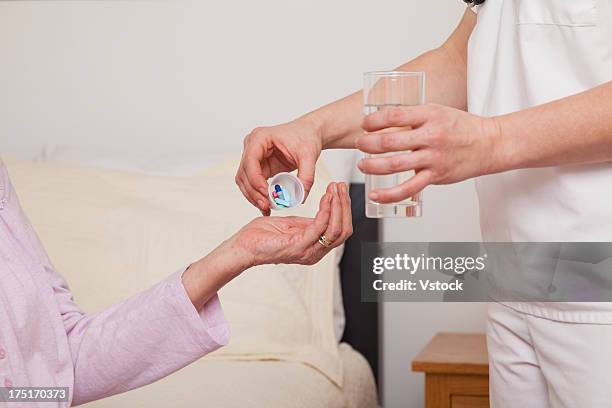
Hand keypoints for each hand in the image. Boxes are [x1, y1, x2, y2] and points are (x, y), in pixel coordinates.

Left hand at [231, 182, 351, 265]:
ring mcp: (308, 251)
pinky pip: (319, 226)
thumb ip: (309, 223)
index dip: (344, 208)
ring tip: (334, 189)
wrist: (244, 246)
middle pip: (343, 230)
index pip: (341, 230)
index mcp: (314, 248)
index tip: (340, 189)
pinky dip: (326, 210)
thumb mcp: (292, 225)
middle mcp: (315, 252)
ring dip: (338, 206)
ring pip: (336, 229)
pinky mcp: (298, 246)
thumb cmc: (263, 236)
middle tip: (341, 186)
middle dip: (344, 205)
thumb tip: (324, 212)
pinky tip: (325, 197)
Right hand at [236, 118, 322, 215]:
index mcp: (260, 137)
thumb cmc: (306, 137)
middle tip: (266, 206)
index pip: (250, 160)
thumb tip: (299, 197)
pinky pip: (253, 184)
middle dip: (253, 192)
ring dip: (253, 196)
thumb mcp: (309, 156)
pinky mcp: (259, 167)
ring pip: (245, 181)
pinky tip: (266, 205)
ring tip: (266, 208)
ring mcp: (253, 157)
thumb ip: (306, 176)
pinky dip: (258, 195)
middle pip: (244, 173)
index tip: (266, 194)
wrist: (309, 133)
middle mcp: (252, 146)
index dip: (255, 179)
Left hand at [356, 104, 500, 203]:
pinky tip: (375, 195)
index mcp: (430, 114)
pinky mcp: (436, 176)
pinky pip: (408, 188)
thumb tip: (384, 120)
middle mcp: (431, 136)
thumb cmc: (461, 127)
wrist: (489, 144)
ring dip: (372, 166)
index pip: (394, 115)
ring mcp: (433, 158)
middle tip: (359, 144)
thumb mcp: (437, 112)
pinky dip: (389, 194)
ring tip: (362, 165)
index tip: (365, 124)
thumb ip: (413, 117)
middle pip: (389, 141)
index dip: (374, 120)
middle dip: (367, 143)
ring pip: (394, 164)